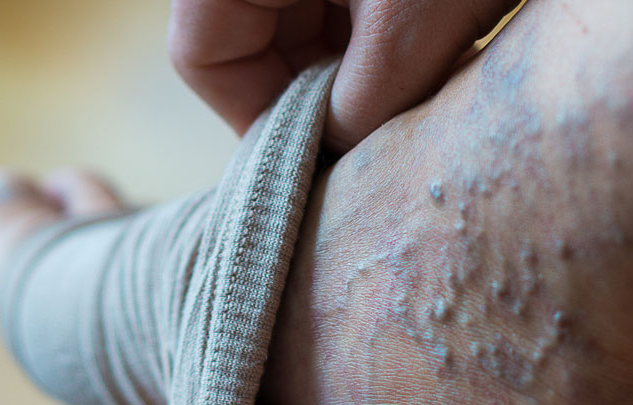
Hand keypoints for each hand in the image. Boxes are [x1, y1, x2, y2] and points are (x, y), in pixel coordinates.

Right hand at [168, 0, 523, 151]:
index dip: (257, 121)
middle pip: (252, 38)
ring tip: (417, 70)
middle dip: (315, 90)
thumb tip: (333, 145)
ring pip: (298, 18)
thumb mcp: (414, 18)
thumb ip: (361, 102)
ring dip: (351, 61)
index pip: (205, 56)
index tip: (317, 160)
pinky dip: (374, 24)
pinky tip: (427, 32)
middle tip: (379, 124)